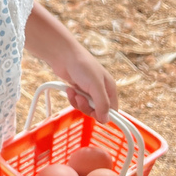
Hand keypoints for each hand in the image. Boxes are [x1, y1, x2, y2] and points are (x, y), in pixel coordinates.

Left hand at [24, 2, 117, 123]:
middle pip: (97, 111)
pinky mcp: (78, 89)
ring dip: (77, 102)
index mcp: (110, 89)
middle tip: (80, 98)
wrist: (63, 55)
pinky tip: (69, 89)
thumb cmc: (82, 66)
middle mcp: (101, 90)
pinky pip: (77, 102)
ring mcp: (89, 90)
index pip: (112, 110)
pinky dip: (72, 98)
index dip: (103, 115)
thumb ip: (102, 104)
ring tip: (73, 92)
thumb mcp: (95, 86)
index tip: (94, 114)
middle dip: (87, 108)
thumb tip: (106, 120)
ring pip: (86, 107)